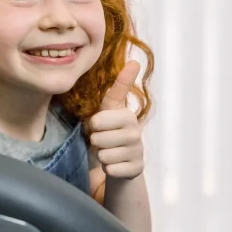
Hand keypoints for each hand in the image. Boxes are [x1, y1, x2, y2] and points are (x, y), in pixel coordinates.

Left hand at [89, 60, 143, 179]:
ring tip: (109, 151)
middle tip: (103, 140)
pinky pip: (111, 170)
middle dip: (96, 142)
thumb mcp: (111, 108)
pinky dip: (109, 169)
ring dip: (102, 156)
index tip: (99, 124)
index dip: (94, 125)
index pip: (99, 120)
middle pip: (97, 139)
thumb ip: (120, 86)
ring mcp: (137, 151)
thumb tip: (135, 61)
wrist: (124, 159)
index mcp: (127, 115)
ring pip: (104, 156)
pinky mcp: (137, 169)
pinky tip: (116, 163)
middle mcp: (135, 132)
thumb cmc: (111, 130)